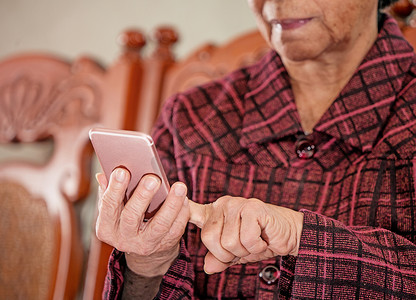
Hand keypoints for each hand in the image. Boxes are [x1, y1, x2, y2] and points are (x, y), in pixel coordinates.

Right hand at [95, 168, 189, 276]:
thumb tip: (103, 174)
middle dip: (142, 196)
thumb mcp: (115, 208)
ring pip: (159, 225)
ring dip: (170, 204)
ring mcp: (145, 245)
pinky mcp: (164, 246)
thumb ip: (109, 190)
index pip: (108, 206)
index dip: (114, 188)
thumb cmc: (128, 217)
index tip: (122, 170)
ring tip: (179, 186)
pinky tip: (185, 199)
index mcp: (106, 227)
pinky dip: (182, 214)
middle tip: (153, 178)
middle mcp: (123, 239)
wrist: (145, 250)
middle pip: (131, 217)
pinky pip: (175, 230)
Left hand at [188, 196, 302, 273]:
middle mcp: (222, 206)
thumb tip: (206, 267)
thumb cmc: (260, 241)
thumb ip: (220, 258)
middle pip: (209, 240)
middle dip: (228, 254)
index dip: (180, 208)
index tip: (169, 195)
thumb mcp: (236, 254)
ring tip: (255, 241)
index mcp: (215, 213)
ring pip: (228, 242)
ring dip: (245, 251)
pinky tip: (264, 237)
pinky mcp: (252, 207)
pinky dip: (257, 246)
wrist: (289, 234)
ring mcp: (237, 204)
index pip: (191, 210)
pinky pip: (246, 239)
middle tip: (244, 247)